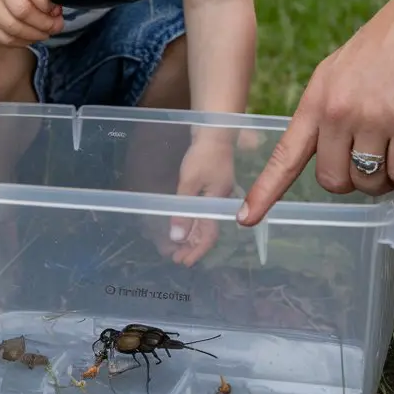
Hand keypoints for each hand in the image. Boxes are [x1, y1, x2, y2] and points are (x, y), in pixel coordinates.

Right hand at [0, 0, 62, 46]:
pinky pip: (7, 39)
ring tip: (46, 33)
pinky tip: (31, 38)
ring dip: (36, 35)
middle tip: (56, 26)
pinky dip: (24, 41)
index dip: (47, 2)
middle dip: (45, 23)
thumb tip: (55, 11)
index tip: (56, 10)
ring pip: (15, 29)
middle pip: (23, 12)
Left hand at [148, 134, 231, 266]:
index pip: (208, 235)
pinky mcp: (211, 186)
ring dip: (190, 236)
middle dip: (191, 247)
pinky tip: (184, 225)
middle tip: (174, 258)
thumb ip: (183, 210)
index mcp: (216, 203)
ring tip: (176, 246)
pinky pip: (201, 211)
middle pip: (206, 231)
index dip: (196, 251)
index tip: (183, 262)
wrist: (214, 132)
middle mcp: (219, 202)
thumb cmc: (203, 155)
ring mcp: (216, 194)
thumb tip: (177, 238)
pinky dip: (192, 221)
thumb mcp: (189, 183)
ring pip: (204, 222)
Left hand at [238, 0, 393, 227]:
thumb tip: (331, 154)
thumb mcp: (339, 73)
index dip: (265, 191)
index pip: (285, 154)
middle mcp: (338, 110)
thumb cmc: (386, 46)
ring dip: (386, 176)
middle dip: (353, 180)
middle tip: (371, 160)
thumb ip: (328, 112)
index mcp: (317, 99)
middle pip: (333, 181)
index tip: (245, 218)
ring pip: (371, 182)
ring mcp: (372, 117)